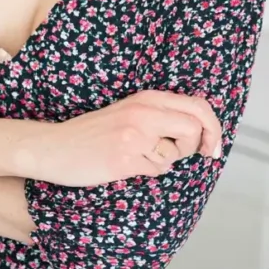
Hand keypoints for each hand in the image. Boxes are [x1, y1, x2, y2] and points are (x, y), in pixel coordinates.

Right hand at [26, 90, 221, 187]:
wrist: (56, 147)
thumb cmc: (93, 134)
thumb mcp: (129, 113)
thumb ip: (159, 116)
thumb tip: (198, 132)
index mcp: (147, 98)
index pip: (197, 105)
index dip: (213, 127)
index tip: (212, 146)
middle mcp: (144, 111)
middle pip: (195, 125)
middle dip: (199, 144)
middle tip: (193, 155)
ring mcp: (135, 134)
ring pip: (177, 151)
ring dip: (167, 160)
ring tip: (141, 157)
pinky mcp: (126, 157)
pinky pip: (157, 169)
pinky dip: (150, 171)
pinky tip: (128, 164)